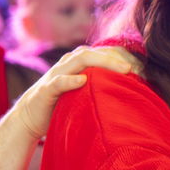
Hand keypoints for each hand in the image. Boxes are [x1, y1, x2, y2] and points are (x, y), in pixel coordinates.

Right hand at [8, 44, 142, 138]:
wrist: (29, 118)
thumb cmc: (61, 105)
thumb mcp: (83, 94)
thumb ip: (100, 87)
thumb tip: (130, 91)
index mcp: (78, 64)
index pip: (101, 52)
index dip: (121, 56)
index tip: (141, 67)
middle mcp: (68, 64)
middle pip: (94, 52)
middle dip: (115, 57)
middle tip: (134, 68)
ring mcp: (56, 75)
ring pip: (79, 59)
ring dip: (101, 62)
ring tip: (121, 70)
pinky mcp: (46, 90)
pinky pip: (59, 82)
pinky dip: (71, 80)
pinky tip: (82, 81)